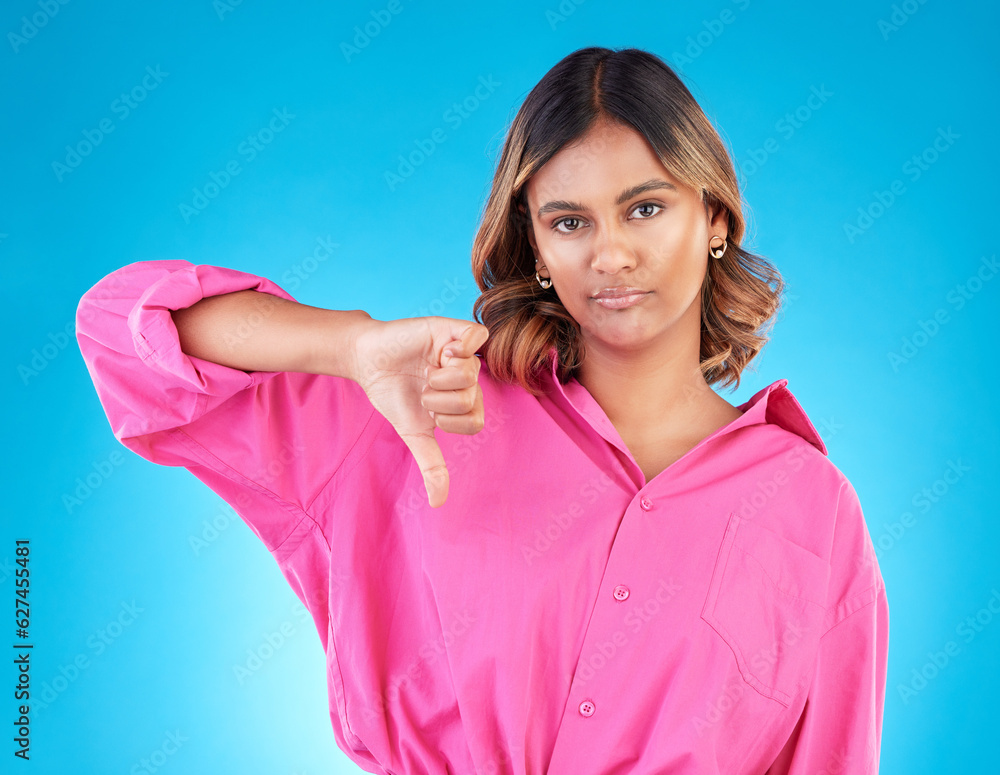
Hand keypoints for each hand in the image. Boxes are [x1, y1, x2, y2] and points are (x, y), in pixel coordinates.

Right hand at [350, 317, 489, 507]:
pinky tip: (441, 352)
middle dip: (438, 400)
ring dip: (440, 378)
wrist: (367, 363)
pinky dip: (460, 347)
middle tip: (422, 388)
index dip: (450, 421)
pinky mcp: (453, 330)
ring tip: (425, 370)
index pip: (476, 421)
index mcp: (464, 402)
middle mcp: (467, 378)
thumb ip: (431, 465)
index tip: (429, 414)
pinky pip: (478, 335)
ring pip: (471, 373)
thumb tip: (439, 503)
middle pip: (472, 398)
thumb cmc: (393, 396)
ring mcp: (462, 353)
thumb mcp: (414, 433)